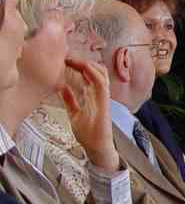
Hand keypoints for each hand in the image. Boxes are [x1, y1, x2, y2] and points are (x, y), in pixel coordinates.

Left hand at [61, 57, 119, 171]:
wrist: (96, 147)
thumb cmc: (89, 134)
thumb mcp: (74, 113)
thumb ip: (70, 100)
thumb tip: (61, 88)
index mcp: (93, 96)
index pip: (90, 75)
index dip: (80, 65)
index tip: (67, 60)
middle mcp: (100, 94)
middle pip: (97, 71)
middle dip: (83, 61)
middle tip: (68, 56)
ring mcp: (103, 97)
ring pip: (101, 74)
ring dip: (87, 65)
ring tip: (74, 60)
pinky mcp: (104, 102)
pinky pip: (101, 83)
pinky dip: (93, 73)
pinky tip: (83, 68)